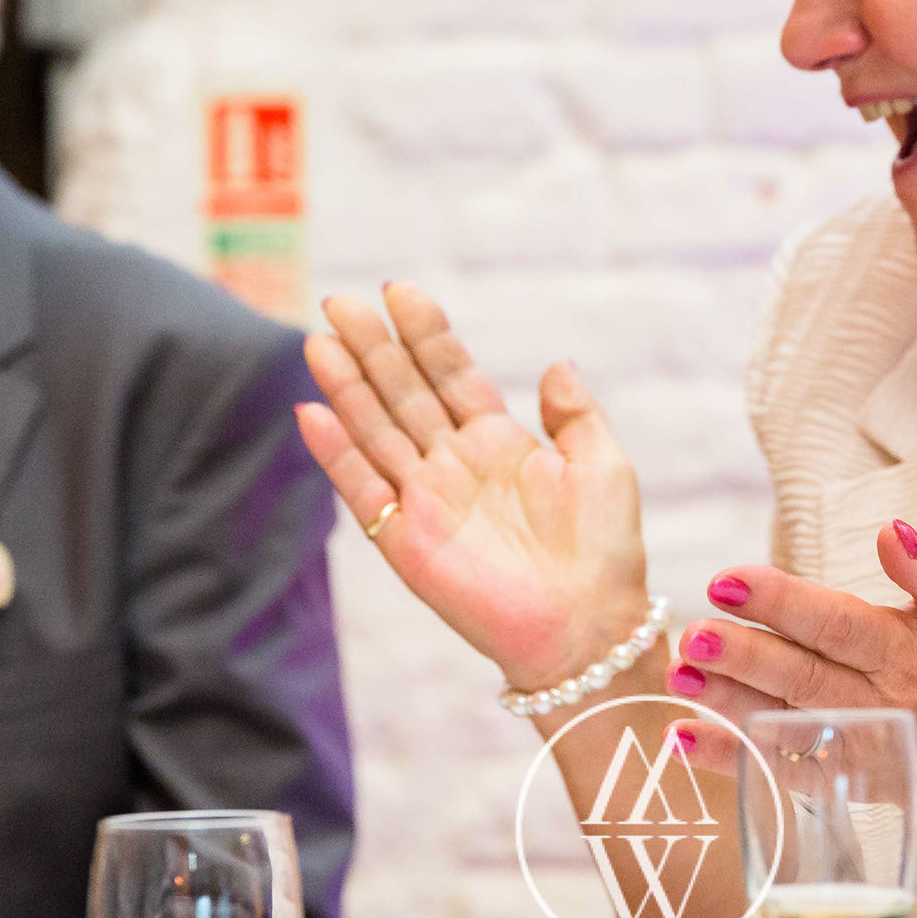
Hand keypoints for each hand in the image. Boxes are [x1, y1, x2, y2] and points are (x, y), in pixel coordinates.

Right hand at [294, 283, 645, 691]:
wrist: (588, 626)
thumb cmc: (604, 553)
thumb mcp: (603, 466)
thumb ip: (575, 415)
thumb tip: (555, 364)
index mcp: (501, 444)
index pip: (451, 375)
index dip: (426, 334)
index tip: (400, 291)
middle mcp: (455, 466)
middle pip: (404, 394)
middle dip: (374, 348)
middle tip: (341, 302)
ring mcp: (427, 501)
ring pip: (376, 431)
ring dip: (346, 387)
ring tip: (319, 340)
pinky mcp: (406, 541)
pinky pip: (363, 489)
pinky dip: (336, 453)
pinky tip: (312, 412)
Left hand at [670, 518, 916, 847]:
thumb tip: (892, 531)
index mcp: (907, 652)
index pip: (837, 623)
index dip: (782, 603)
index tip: (727, 581)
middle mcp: (879, 703)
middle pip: (801, 678)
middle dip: (742, 658)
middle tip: (691, 637)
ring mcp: (858, 749)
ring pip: (785, 727)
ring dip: (726, 706)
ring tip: (677, 680)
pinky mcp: (845, 785)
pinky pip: (785, 777)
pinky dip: (735, 762)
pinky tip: (685, 740)